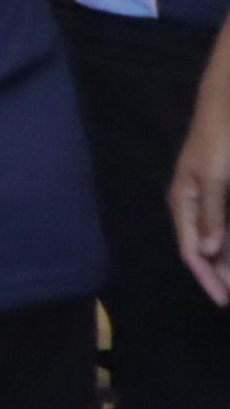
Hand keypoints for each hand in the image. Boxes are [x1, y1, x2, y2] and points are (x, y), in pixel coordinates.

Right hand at [173, 30, 229, 304]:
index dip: (209, 277)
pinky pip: (228, 225)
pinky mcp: (223, 194)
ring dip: (229, 259)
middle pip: (205, 249)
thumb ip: (212, 213)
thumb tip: (206, 251)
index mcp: (183, 202)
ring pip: (220, 240)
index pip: (190, 250)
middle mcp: (194, 206)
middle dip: (222, 274)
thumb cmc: (218, 140)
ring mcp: (210, 201)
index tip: (225, 301)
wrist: (225, 107)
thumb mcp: (214, 176)